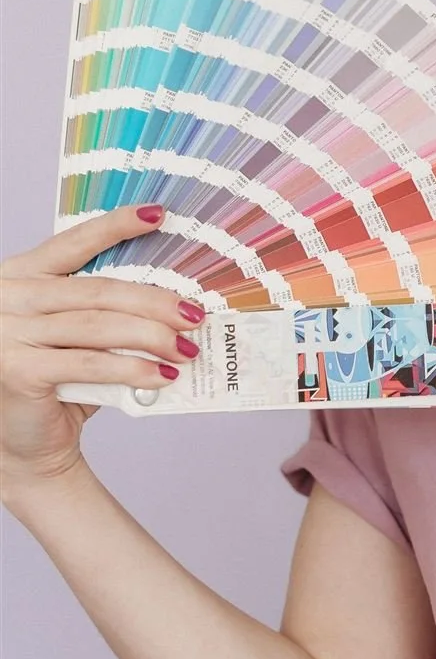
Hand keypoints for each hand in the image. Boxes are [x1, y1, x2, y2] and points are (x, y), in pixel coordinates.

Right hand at [0, 206, 204, 497]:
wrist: (23, 444)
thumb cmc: (52, 383)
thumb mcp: (71, 336)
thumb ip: (101, 312)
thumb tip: (170, 300)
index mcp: (18, 278)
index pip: (72, 243)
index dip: (116, 226)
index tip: (158, 215)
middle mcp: (5, 297)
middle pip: (95, 290)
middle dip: (153, 301)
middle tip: (194, 313)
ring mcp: (5, 333)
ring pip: (97, 326)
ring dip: (151, 336)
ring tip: (187, 347)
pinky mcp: (17, 370)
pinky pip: (90, 364)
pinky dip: (133, 369)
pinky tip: (164, 374)